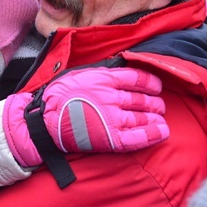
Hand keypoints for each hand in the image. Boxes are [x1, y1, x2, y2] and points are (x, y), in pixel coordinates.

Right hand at [3, 67, 168, 167]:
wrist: (44, 120)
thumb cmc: (59, 95)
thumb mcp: (80, 73)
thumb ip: (101, 72)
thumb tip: (119, 68)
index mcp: (104, 79)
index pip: (137, 78)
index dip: (151, 82)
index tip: (156, 86)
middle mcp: (112, 97)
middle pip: (143, 98)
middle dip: (154, 102)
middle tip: (157, 104)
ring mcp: (113, 118)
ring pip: (143, 116)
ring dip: (155, 117)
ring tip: (159, 117)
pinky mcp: (111, 138)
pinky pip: (139, 137)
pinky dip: (153, 134)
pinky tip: (162, 131)